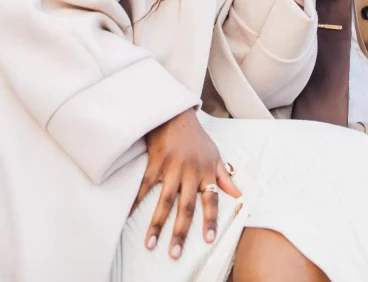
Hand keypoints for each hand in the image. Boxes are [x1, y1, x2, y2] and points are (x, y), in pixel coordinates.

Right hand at [131, 109, 240, 258]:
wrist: (176, 114)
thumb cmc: (196, 137)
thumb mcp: (215, 154)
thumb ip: (224, 176)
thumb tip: (238, 194)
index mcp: (206, 172)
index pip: (211, 200)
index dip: (210, 220)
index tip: (208, 240)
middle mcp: (191, 172)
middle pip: (186, 207)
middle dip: (180, 232)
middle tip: (174, 253)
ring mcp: (172, 167)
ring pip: (165, 201)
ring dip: (157, 224)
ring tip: (150, 243)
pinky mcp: (155, 162)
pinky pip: (145, 185)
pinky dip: (137, 201)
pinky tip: (129, 216)